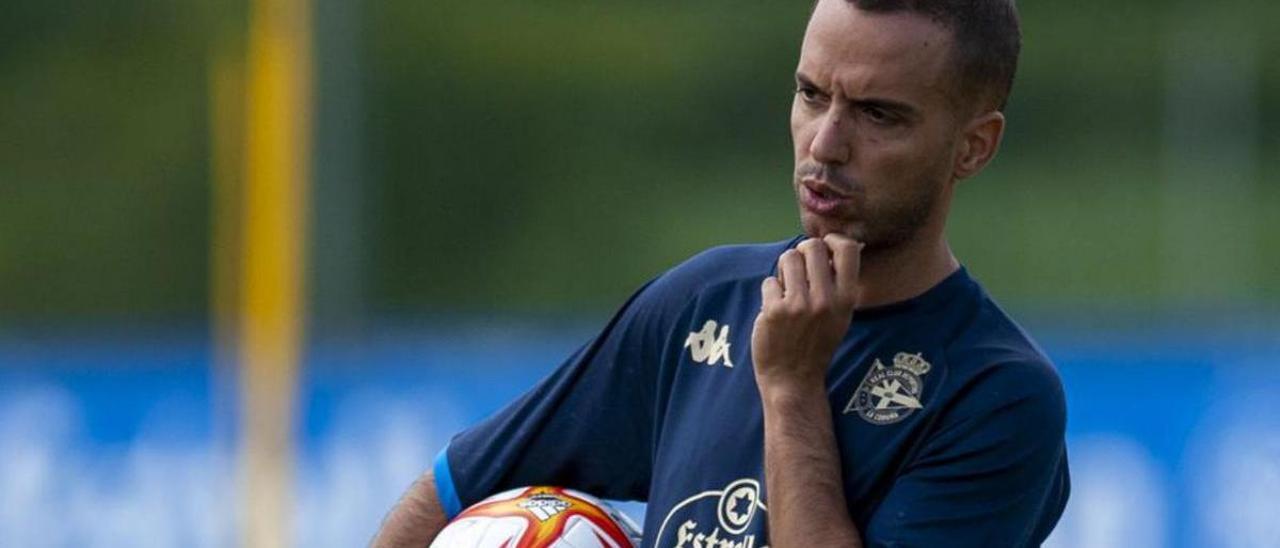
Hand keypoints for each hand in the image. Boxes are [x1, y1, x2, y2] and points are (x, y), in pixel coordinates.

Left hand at [751, 235, 862, 393]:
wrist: (793, 379)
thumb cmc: (816, 344)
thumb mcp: (839, 316)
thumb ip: (837, 284)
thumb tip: (829, 245)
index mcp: (846, 299)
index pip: (847, 249)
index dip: (832, 241)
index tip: (824, 250)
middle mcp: (825, 299)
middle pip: (812, 247)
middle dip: (802, 253)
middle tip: (799, 270)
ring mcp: (799, 305)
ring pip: (787, 258)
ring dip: (784, 270)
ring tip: (787, 289)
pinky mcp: (774, 310)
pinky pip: (769, 281)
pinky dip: (770, 293)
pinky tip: (775, 310)